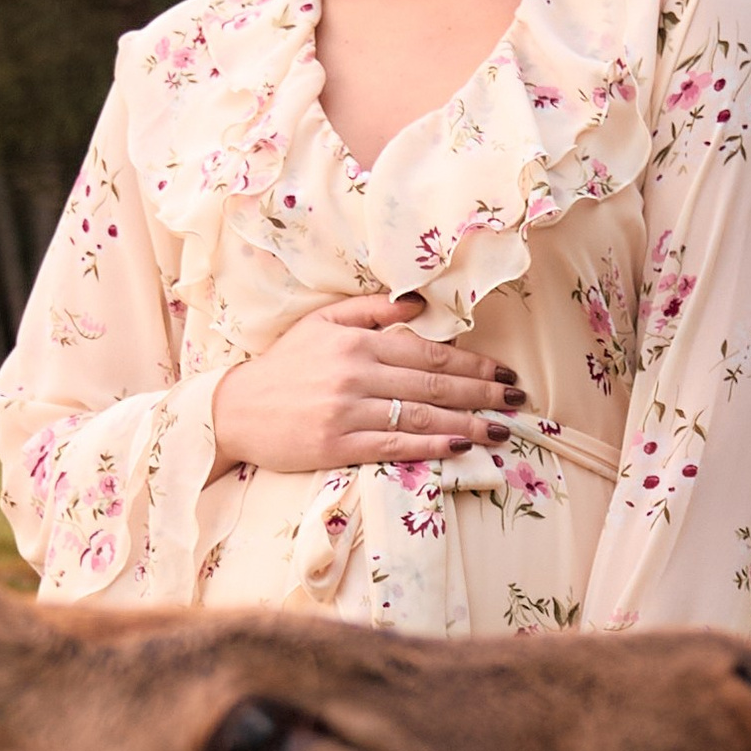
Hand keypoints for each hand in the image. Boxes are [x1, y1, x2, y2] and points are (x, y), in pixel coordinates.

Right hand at [211, 292, 523, 475]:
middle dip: (481, 392)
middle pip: (433, 385)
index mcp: (357, 341)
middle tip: (516, 400)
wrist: (235, 410)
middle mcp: (356, 373)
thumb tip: (420, 304)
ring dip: (467, 422)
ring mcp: (347, 411)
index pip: (429, 353)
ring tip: (500, 430)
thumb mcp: (322, 323)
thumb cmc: (283, 366)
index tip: (503, 372)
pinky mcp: (336, 445)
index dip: (472, 363)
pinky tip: (460, 446)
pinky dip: (430, 446)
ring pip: (420, 416)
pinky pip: (394, 445)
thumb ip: (371, 311)